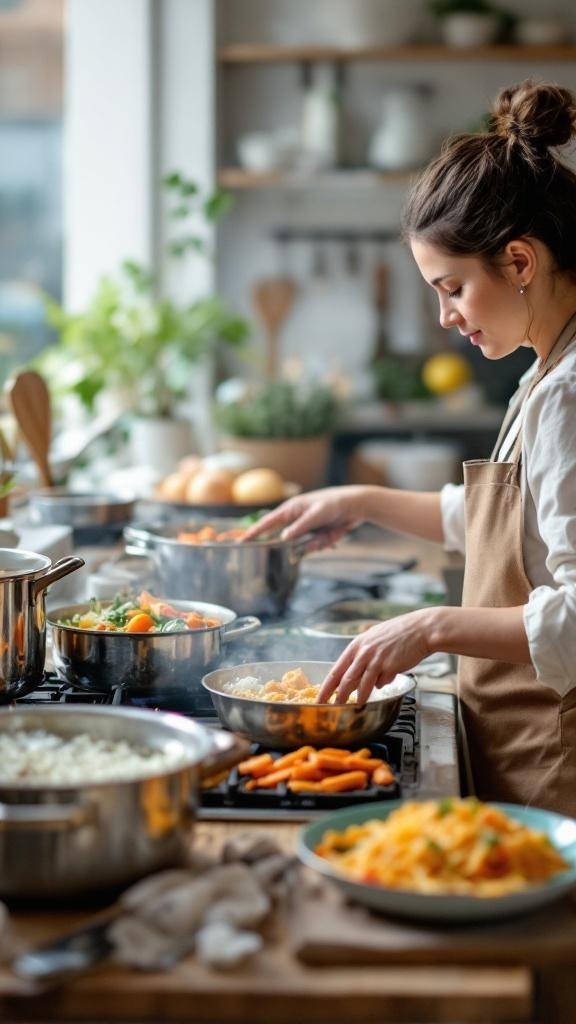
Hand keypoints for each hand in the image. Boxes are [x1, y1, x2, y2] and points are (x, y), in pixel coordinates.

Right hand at [242, 486, 362, 546]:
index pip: (267, 522)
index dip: (254, 532)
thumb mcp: (316, 514)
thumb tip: (283, 538)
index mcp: (291, 509)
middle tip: (302, 541)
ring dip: (316, 542)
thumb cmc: (333, 504)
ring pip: (302, 546)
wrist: (356, 506)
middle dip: (293, 544)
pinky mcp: (316, 536)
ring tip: (329, 532)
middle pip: (285, 538)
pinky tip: (334, 534)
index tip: (242, 541)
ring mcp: (306, 529)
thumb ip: (299, 527)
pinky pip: (314, 547)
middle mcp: (296, 519)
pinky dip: (324, 543)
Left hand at [317, 608, 434, 705]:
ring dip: (360, 698)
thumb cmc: (398, 634)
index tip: (320, 698)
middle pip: (346, 680)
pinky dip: (383, 683)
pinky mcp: (390, 666)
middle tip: (333, 709)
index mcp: (357, 645)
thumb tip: (357, 677)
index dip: (326, 687)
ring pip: (363, 685)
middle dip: (338, 697)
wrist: (421, 629)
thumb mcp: (374, 639)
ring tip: (357, 707)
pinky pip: (383, 682)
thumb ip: (363, 656)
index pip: (336, 670)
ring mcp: (377, 659)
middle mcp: (364, 652)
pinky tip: (389, 677)